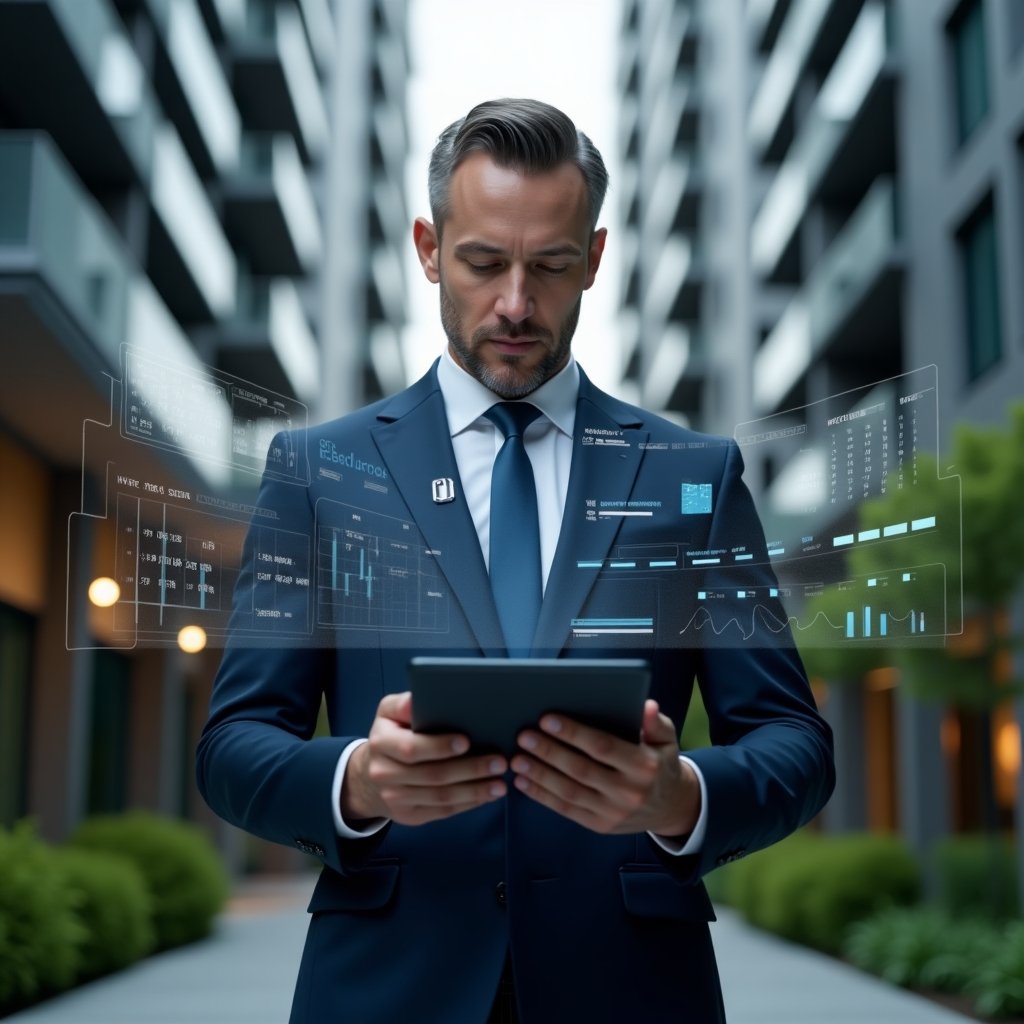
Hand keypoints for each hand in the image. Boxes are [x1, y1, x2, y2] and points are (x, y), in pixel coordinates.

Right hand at [341, 692, 507, 825]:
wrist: (371, 775)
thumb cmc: (391, 734)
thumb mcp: (389, 712)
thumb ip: (404, 704)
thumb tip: (419, 699)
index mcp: (381, 743)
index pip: (412, 747)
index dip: (440, 746)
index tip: (467, 741)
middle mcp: (384, 773)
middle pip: (433, 775)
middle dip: (470, 769)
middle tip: (500, 762)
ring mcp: (396, 798)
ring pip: (441, 797)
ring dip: (475, 791)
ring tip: (501, 784)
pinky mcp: (410, 815)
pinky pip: (443, 811)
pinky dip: (469, 803)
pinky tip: (487, 795)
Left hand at [510, 700, 700, 836]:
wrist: (670, 807)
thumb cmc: (661, 763)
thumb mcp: (666, 739)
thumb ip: (656, 722)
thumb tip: (645, 705)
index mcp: (644, 766)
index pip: (603, 747)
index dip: (573, 733)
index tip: (547, 718)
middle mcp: (629, 792)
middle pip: (580, 770)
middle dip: (548, 752)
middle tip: (523, 736)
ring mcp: (613, 812)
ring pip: (569, 792)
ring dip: (539, 775)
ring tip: (516, 758)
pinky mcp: (599, 825)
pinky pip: (566, 810)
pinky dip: (542, 796)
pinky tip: (523, 781)